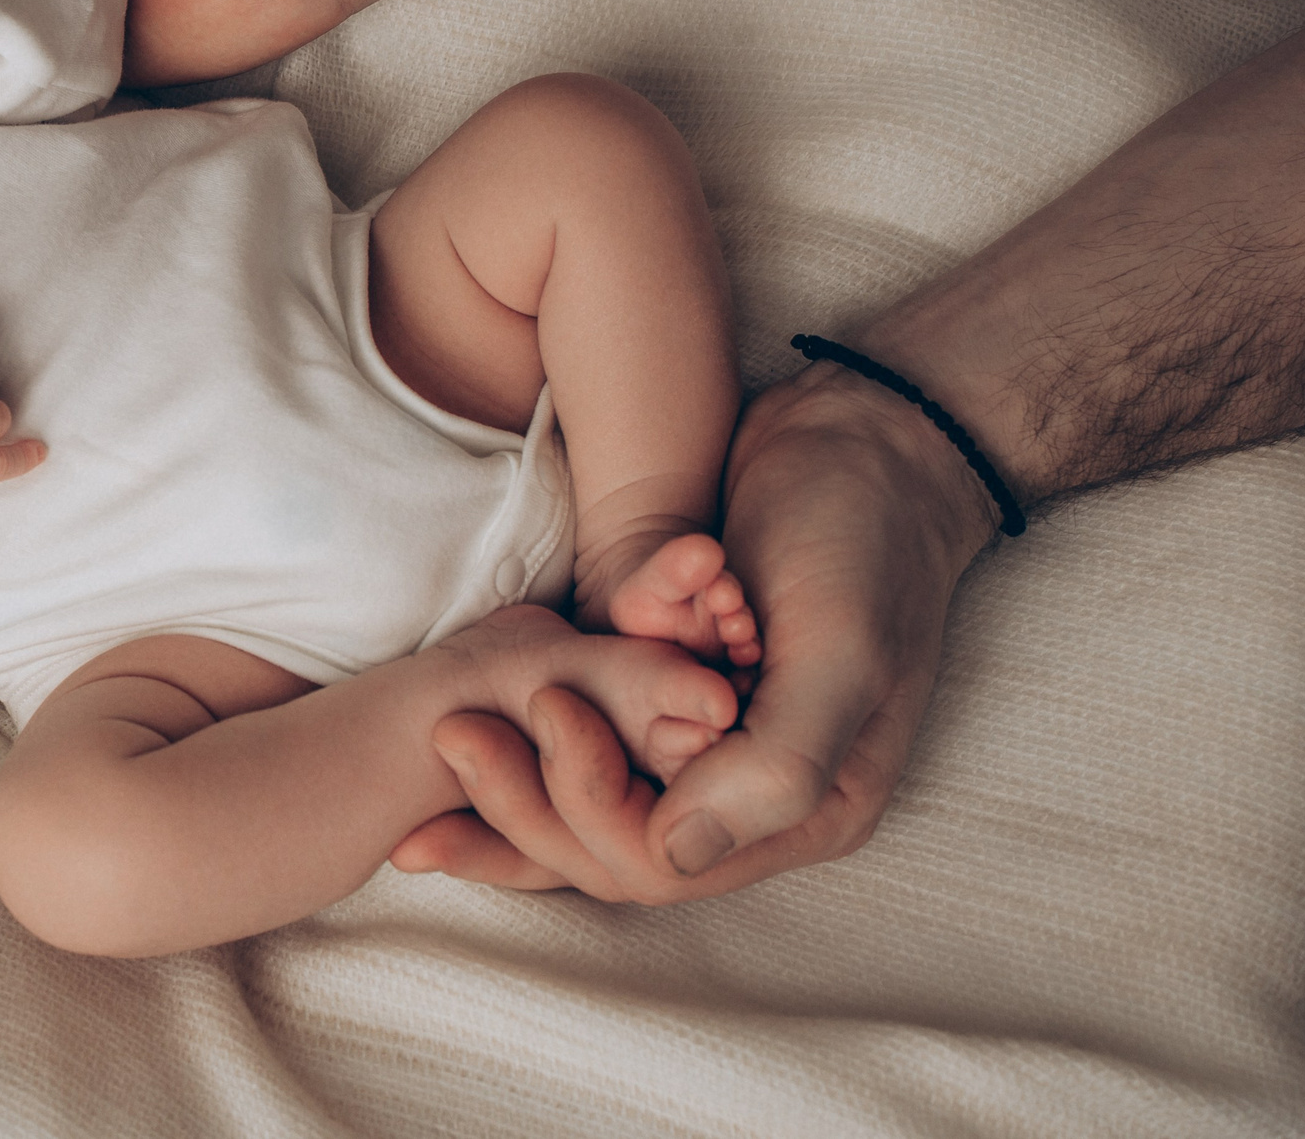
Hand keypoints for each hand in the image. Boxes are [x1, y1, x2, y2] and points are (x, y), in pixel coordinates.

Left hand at [389, 363, 994, 899]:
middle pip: (605, 847)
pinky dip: (529, 730)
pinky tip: (461, 712)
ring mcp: (704, 746)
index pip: (660, 862)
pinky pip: (584, 741)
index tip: (552, 705)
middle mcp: (749, 797)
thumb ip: (776, 767)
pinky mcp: (665, 693)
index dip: (587, 803)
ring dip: (512, 775)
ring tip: (441, 731)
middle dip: (521, 800)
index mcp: (806, 809)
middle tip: (451, 730)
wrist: (860, 441)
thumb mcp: (841, 650)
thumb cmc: (862, 537)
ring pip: (583, 802)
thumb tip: (671, 858)